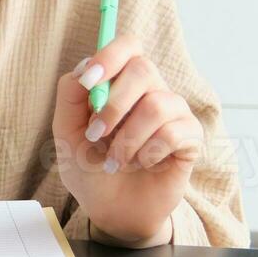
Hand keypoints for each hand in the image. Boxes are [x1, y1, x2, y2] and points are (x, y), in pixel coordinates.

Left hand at [52, 34, 202, 244]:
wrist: (111, 210)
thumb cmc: (89, 167)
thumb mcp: (67, 132)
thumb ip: (70, 95)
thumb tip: (84, 66)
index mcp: (122, 82)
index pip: (128, 46)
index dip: (109, 56)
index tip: (89, 81)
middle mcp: (151, 90)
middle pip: (144, 69)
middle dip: (114, 105)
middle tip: (97, 134)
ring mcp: (174, 112)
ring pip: (157, 105)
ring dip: (128, 139)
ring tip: (115, 161)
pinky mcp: (190, 138)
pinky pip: (174, 132)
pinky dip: (148, 153)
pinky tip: (142, 164)